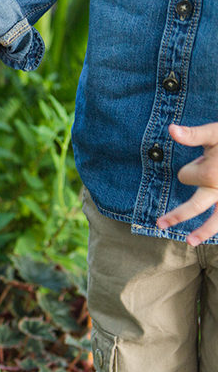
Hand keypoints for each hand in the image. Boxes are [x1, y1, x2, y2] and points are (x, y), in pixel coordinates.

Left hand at [156, 122, 217, 245]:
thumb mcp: (216, 134)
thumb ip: (193, 135)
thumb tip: (170, 129)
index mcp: (211, 174)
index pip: (185, 176)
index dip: (192, 167)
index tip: (205, 158)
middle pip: (193, 206)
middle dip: (176, 215)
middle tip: (159, 224)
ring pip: (216, 220)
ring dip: (203, 232)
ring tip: (190, 242)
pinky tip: (212, 234)